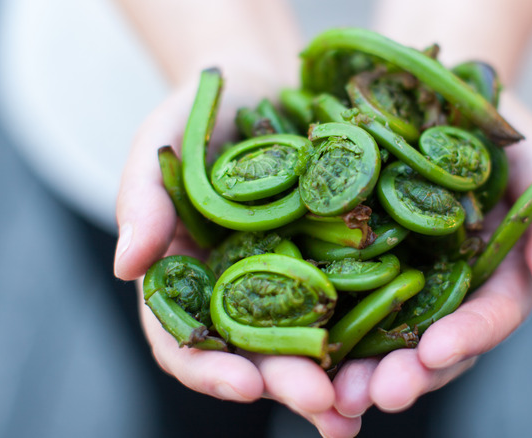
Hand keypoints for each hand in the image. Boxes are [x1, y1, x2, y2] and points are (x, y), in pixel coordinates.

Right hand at [113, 80, 361, 437]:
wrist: (262, 81)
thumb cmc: (197, 113)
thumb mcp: (159, 144)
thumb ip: (140, 200)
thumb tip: (125, 268)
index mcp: (190, 281)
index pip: (185, 342)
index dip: (210, 370)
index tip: (244, 384)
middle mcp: (242, 292)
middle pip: (258, 355)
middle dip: (289, 384)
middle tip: (324, 404)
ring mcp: (294, 278)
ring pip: (312, 341)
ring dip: (338, 378)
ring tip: (365, 403)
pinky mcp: (341, 258)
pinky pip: (360, 296)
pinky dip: (378, 326)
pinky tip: (406, 348)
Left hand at [329, 91, 531, 416]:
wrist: (424, 88)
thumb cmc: (489, 117)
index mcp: (492, 273)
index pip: (489, 315)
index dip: (466, 337)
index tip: (436, 352)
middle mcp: (442, 288)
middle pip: (430, 346)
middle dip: (406, 375)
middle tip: (374, 394)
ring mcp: (394, 280)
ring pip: (379, 339)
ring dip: (358, 372)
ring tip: (331, 395)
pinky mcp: (347, 264)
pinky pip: (333, 301)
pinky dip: (318, 331)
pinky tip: (294, 350)